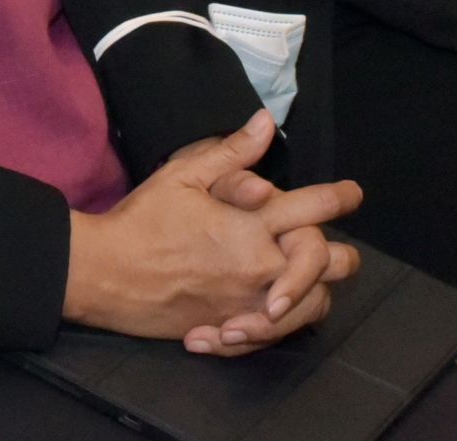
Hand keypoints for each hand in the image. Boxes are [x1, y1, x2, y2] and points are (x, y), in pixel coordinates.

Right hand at [64, 111, 363, 350]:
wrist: (104, 273)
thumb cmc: (141, 221)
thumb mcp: (183, 175)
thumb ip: (232, 153)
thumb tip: (265, 122)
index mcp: (253, 225)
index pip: (316, 207)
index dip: (340, 196)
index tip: (352, 193)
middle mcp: (261, 267)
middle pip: (331, 264)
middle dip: (340, 253)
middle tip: (334, 245)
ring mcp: (249, 302)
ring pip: (315, 305)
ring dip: (315, 290)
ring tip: (303, 279)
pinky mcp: (231, 327)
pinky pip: (276, 335)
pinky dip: (279, 323)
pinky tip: (267, 311)